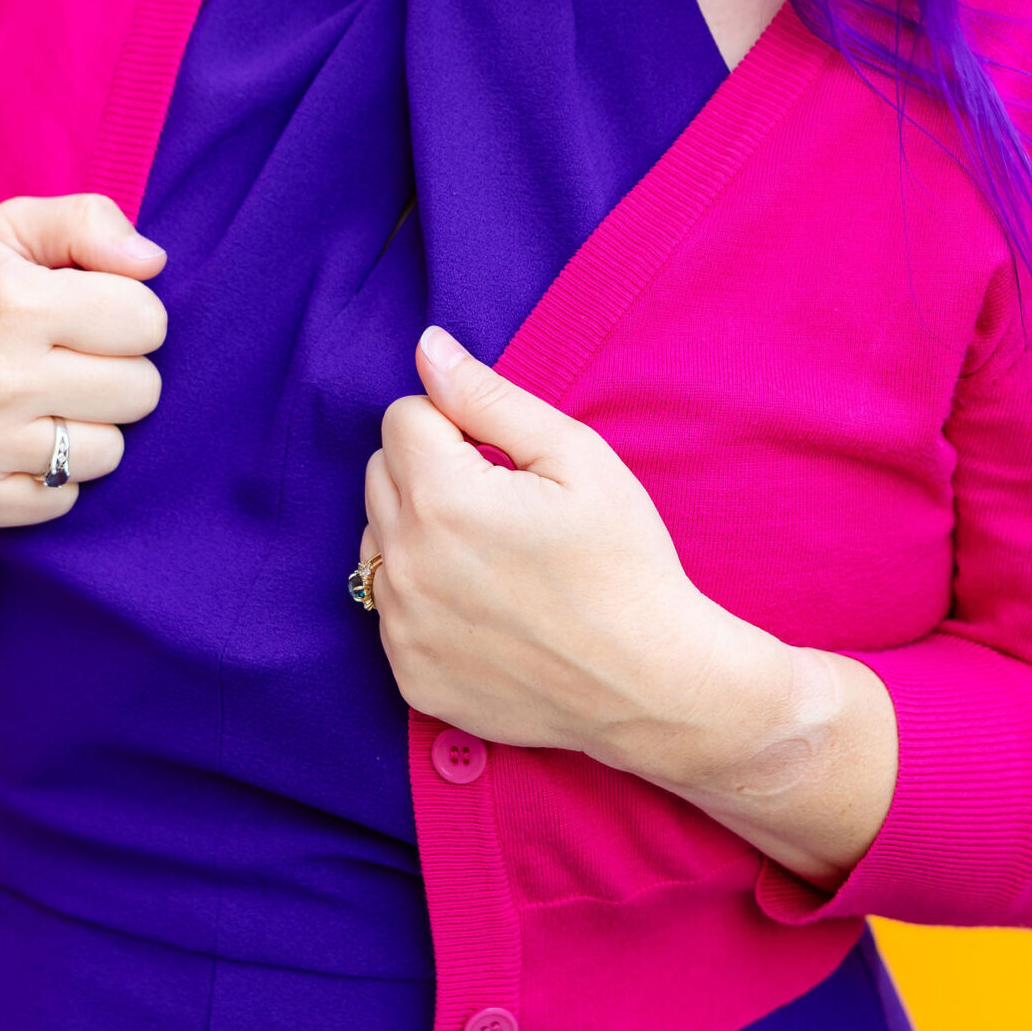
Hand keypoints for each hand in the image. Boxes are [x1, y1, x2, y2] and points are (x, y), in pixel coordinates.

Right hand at [0, 194, 166, 529]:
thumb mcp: (3, 229)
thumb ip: (86, 222)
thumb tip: (152, 263)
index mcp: (11, 299)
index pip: (145, 321)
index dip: (129, 313)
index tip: (94, 312)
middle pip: (140, 390)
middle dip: (119, 369)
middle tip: (74, 359)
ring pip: (108, 451)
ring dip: (89, 425)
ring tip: (48, 400)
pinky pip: (62, 500)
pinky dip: (52, 474)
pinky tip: (19, 439)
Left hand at [363, 326, 897, 884]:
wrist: (653, 683)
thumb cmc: (625, 562)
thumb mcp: (574, 456)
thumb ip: (486, 396)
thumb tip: (427, 347)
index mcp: (441, 497)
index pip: (403, 417)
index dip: (458, 425)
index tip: (505, 459)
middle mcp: (404, 564)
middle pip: (380, 473)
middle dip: (430, 469)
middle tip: (502, 502)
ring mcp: (402, 628)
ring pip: (378, 540)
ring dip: (420, 532)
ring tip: (493, 556)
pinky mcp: (410, 676)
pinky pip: (391, 610)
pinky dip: (425, 598)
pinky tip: (487, 608)